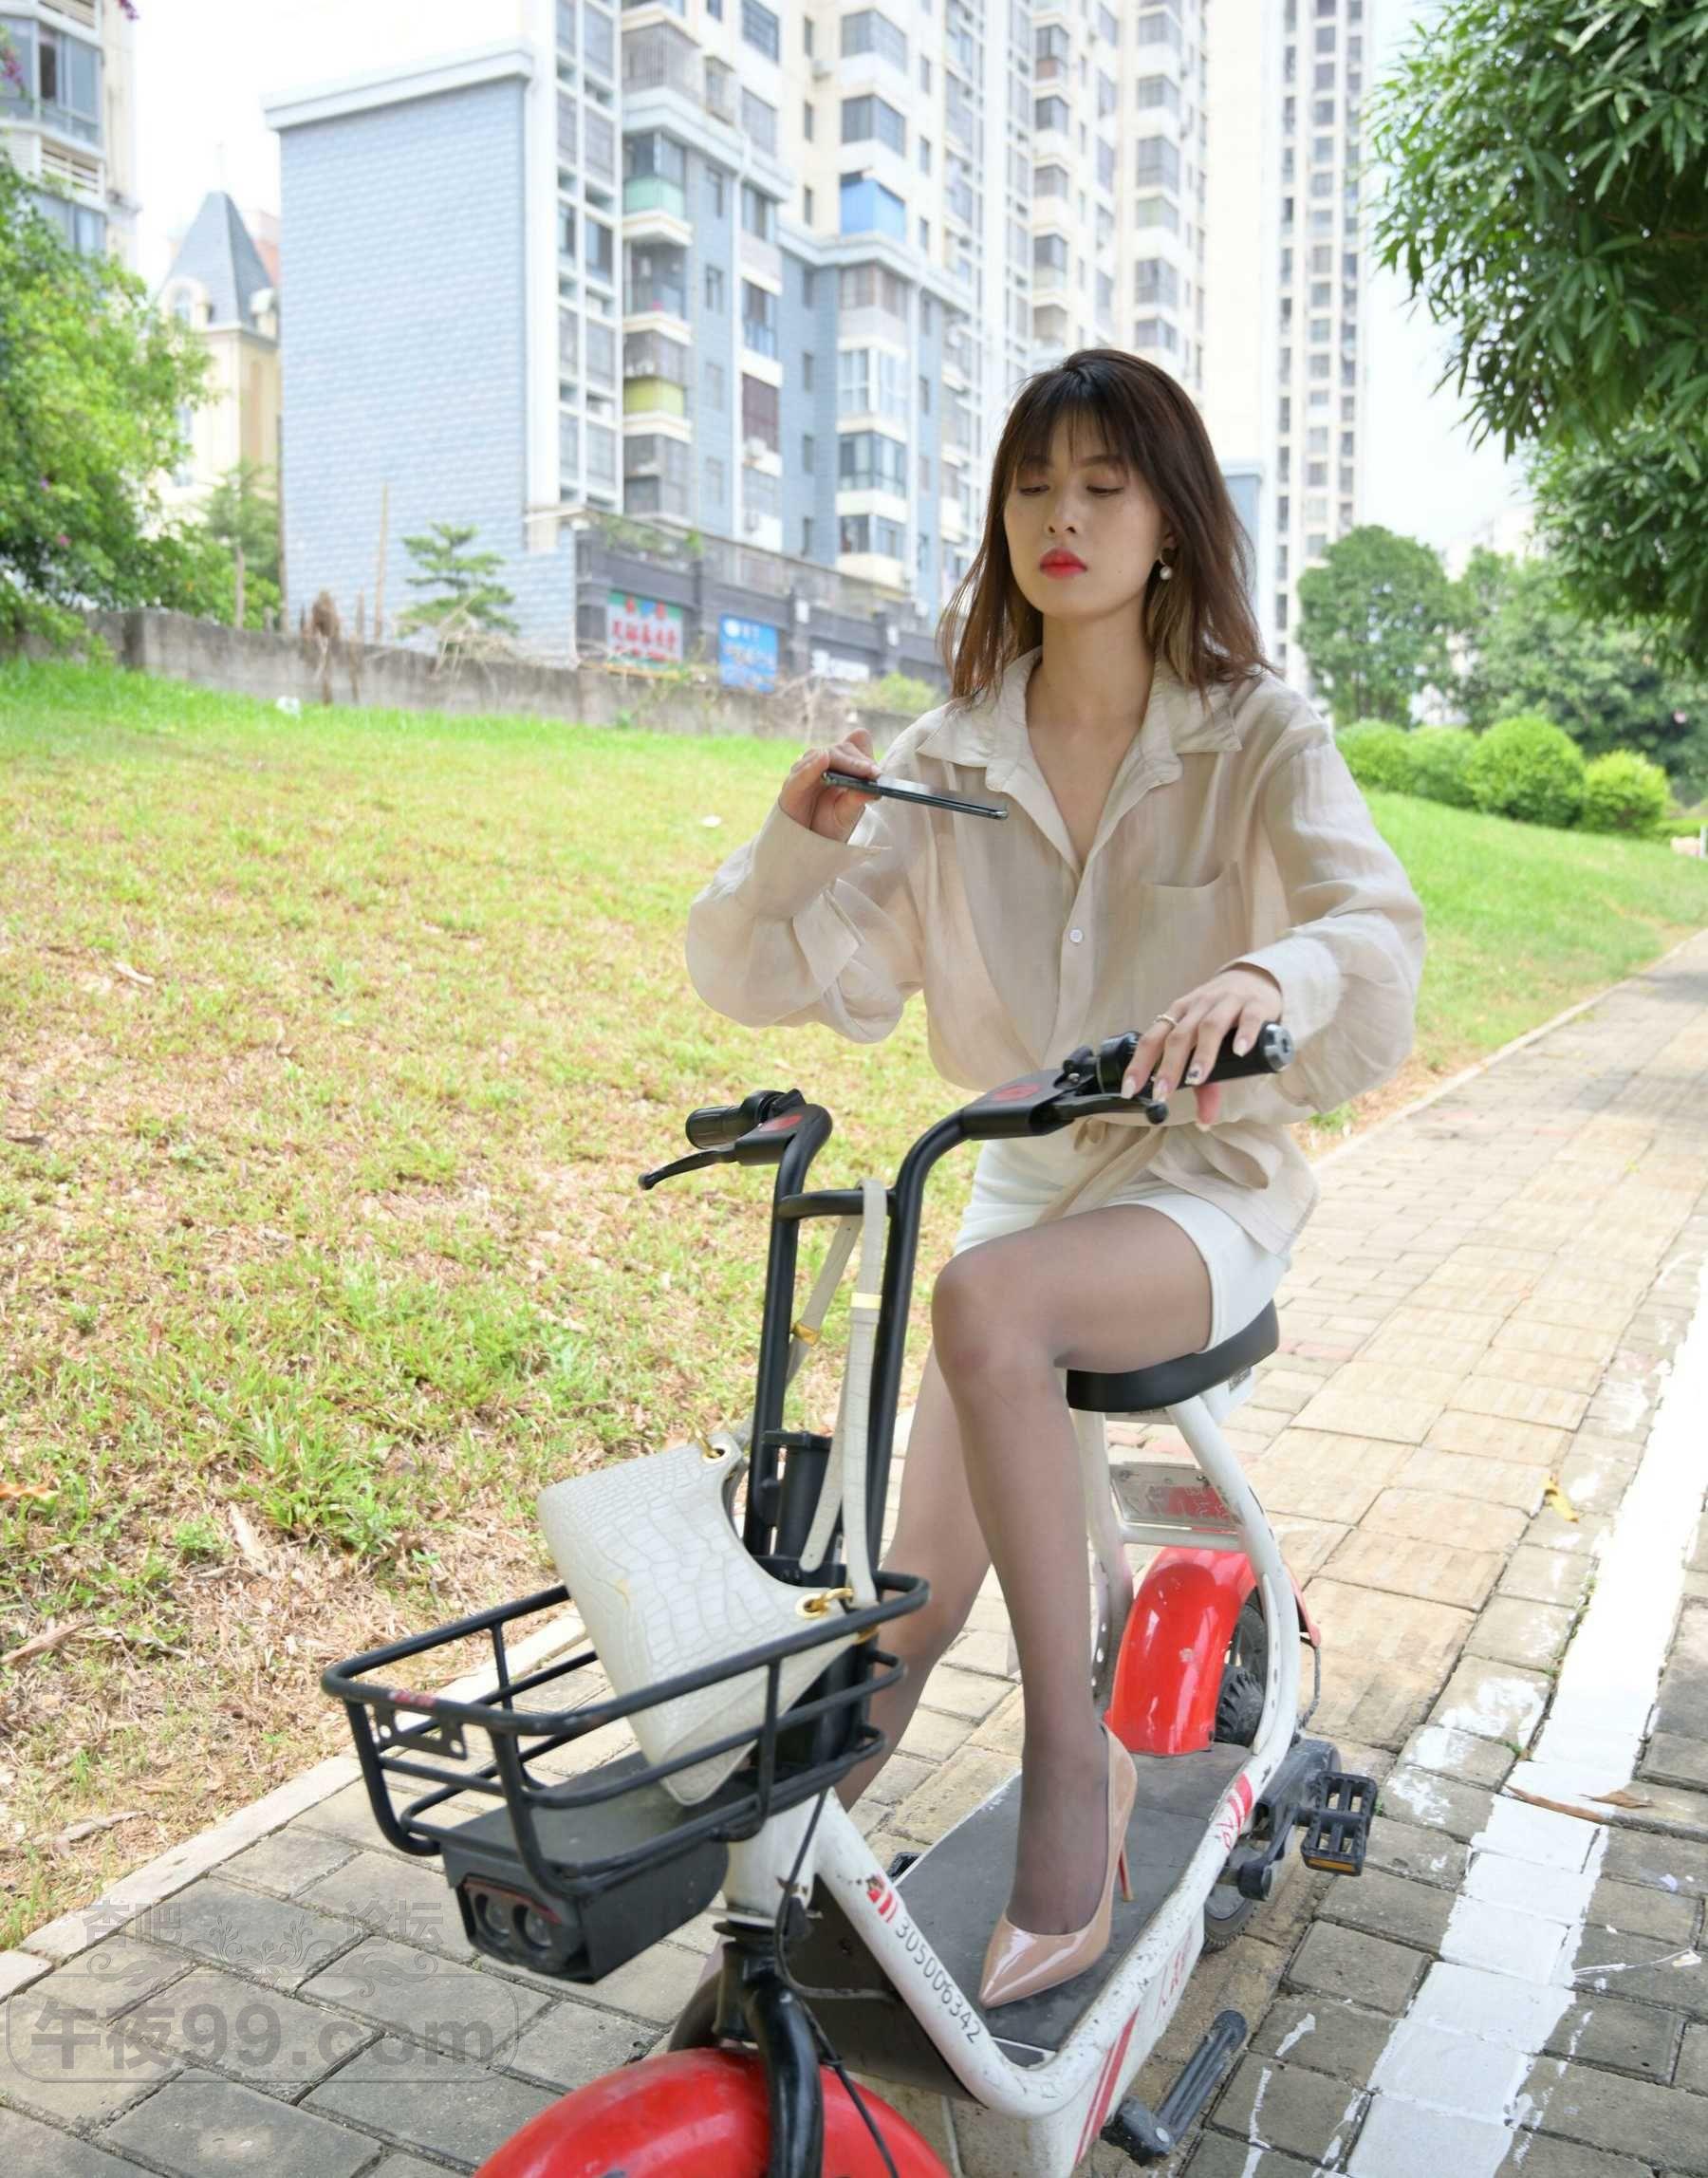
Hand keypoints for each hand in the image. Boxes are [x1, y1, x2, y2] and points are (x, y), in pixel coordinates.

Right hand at [777, 726, 878, 841]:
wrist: (807, 847)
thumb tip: (874, 790)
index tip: (877, 772)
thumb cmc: (828, 826)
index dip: (864, 755)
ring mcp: (804, 772)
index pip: (852, 746)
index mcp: (839, 767)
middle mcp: (821, 765)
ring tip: (862, 771)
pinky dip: (812, 766)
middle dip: (858, 762)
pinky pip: (801, 773)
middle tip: (874, 774)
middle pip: (840, 749)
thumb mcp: (848, 814)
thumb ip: (858, 799)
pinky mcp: (791, 786)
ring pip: (823, 755)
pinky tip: (823, 760)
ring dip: (843, 762)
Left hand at [1120, 966, 1283, 1124]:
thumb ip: (1206, 1084)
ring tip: (1197, 1078)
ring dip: (1202, 1054)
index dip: (1140, 1064)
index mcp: (1179, 1015)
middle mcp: (1198, 1007)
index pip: (1152, 1039)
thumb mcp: (1208, 1045)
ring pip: (1210, 1027)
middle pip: (1179, 1036)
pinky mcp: (1255, 1004)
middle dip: (1168, 1066)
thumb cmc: (1223, 1016)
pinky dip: (1244, 1034)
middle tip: (1162, 1093)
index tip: (1130, 1090)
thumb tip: (1204, 1122)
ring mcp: (1226, 1003)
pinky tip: (1240, 1051)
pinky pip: (1248, 1018)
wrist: (1255, 980)